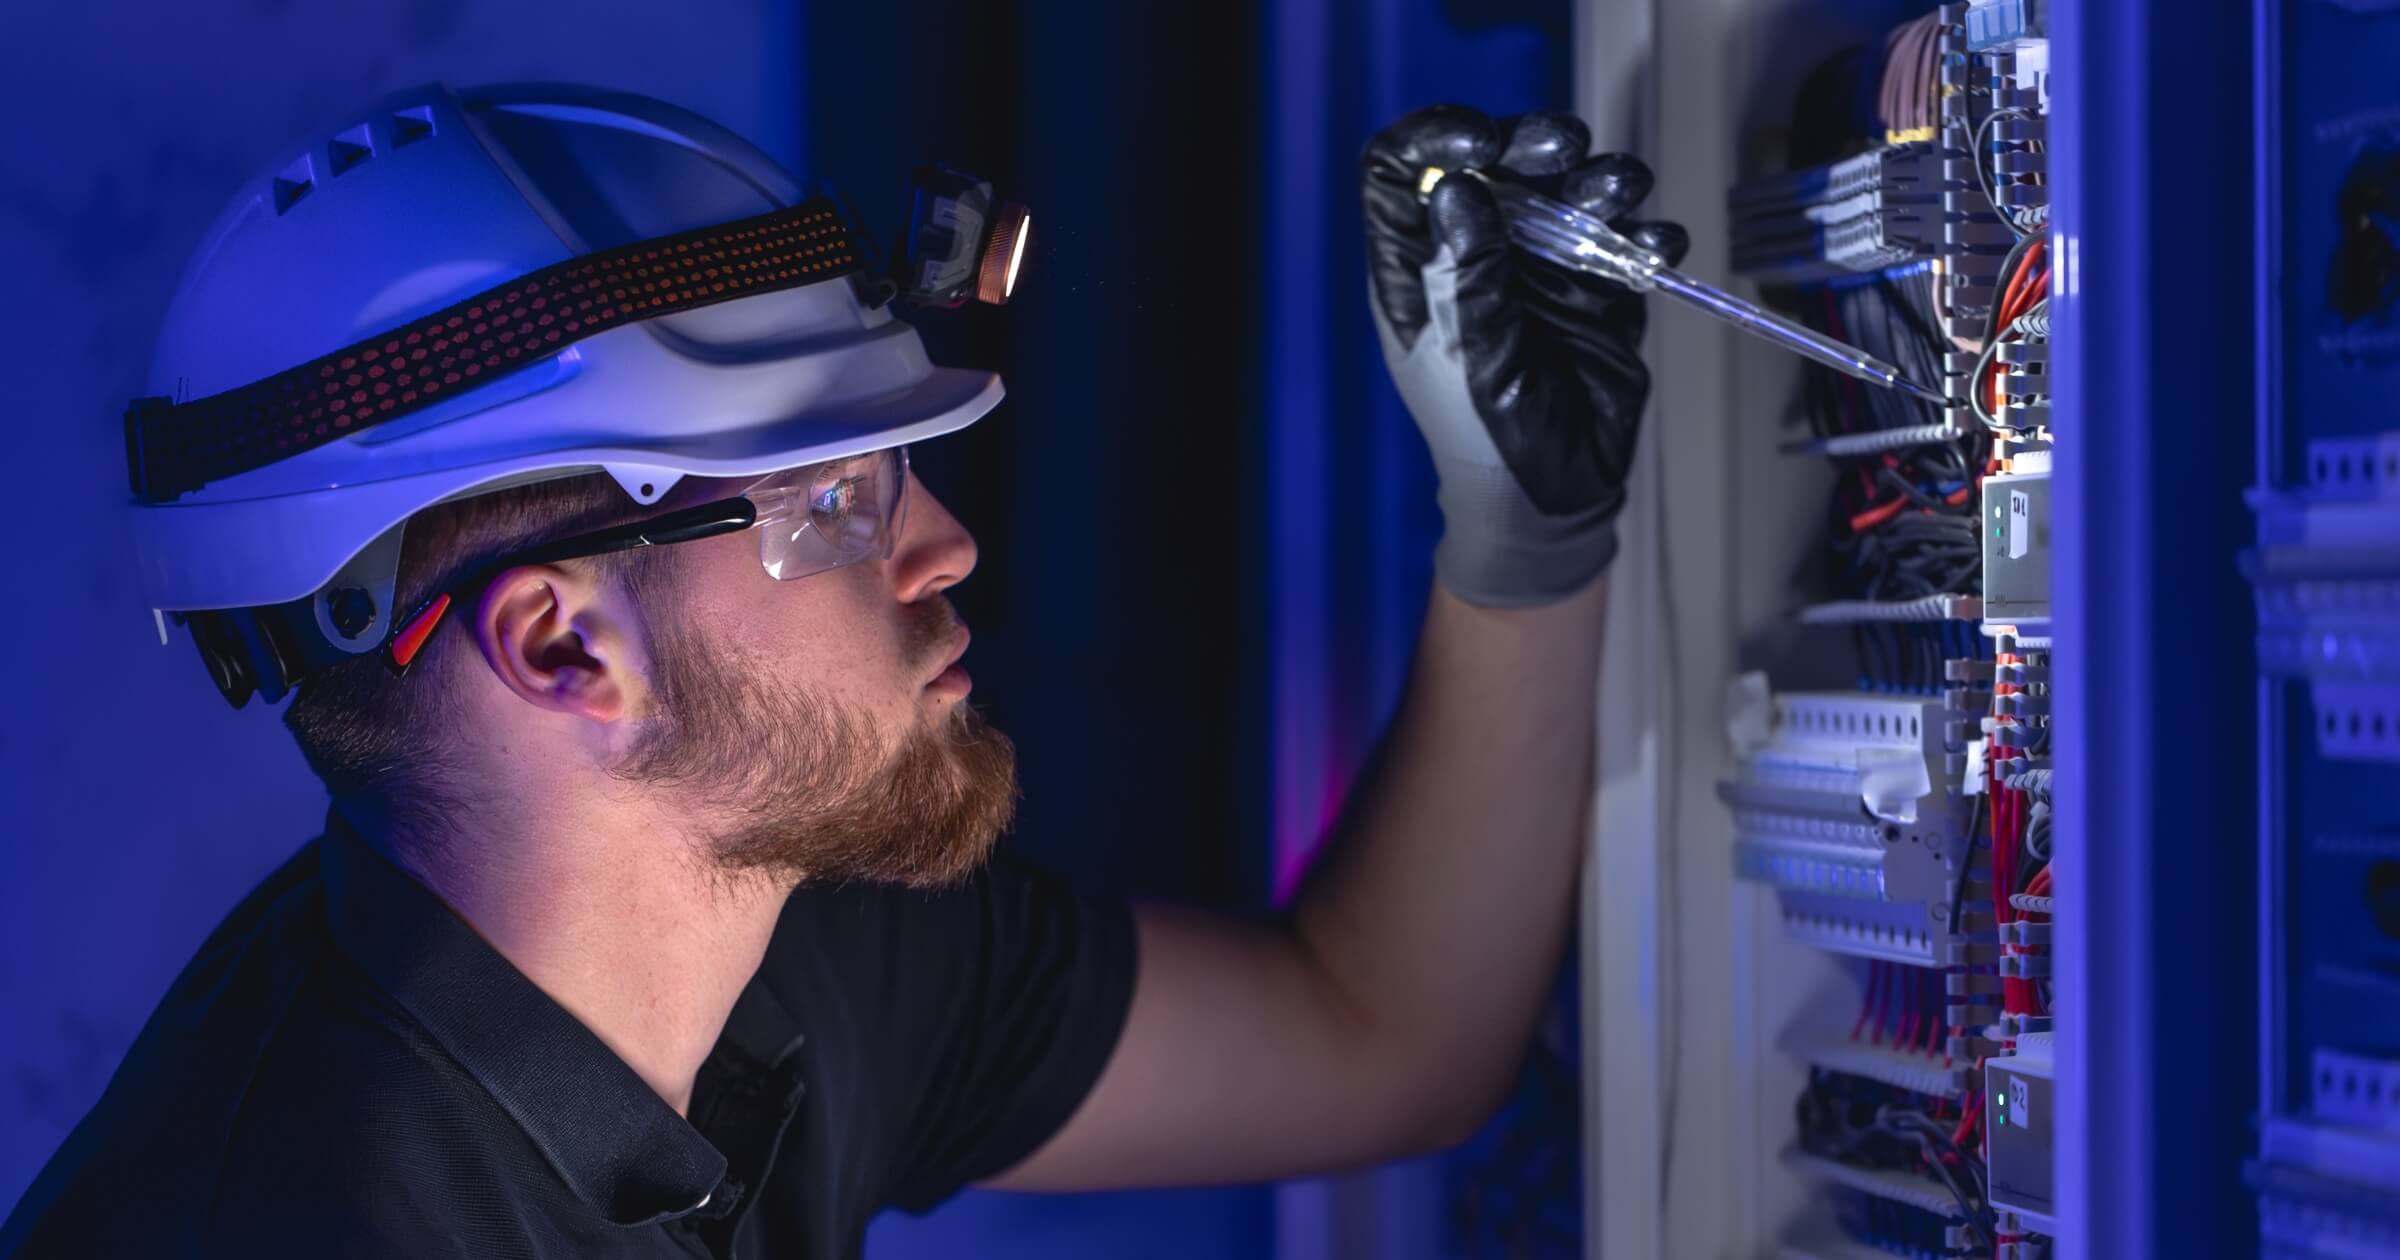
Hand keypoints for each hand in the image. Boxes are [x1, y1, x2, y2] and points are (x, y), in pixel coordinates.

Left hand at [1362, 105, 1686, 606]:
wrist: (1552, 498)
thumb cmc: (1487, 443)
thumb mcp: (1469, 362)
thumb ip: (1468, 281)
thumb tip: (1459, 192)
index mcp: (1419, 271)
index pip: (1403, 174)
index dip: (1433, 139)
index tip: (1480, 142)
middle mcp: (1476, 255)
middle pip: (1494, 164)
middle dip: (1530, 145)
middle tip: (1564, 148)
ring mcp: (1537, 266)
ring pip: (1562, 189)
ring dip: (1596, 178)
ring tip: (1622, 191)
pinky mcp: (1594, 286)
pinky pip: (1618, 238)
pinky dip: (1642, 232)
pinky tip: (1657, 244)